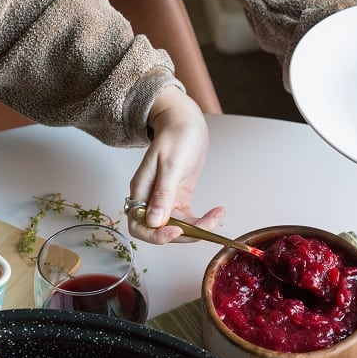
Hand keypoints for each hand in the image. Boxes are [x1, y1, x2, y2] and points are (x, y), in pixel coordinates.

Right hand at [127, 86, 224, 243]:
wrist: (185, 121)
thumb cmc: (175, 136)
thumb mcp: (170, 164)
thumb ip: (163, 194)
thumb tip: (155, 221)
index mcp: (140, 191)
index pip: (139, 226)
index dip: (156, 235)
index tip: (178, 231)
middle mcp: (150, 199)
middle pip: (160, 231)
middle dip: (184, 233)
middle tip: (208, 225)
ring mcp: (165, 199)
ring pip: (177, 227)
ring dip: (198, 229)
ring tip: (217, 216)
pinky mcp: (179, 198)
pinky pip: (187, 219)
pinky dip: (202, 221)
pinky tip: (216, 214)